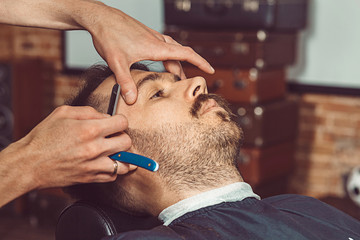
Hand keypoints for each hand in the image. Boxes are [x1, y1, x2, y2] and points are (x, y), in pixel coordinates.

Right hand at [20, 105, 134, 188]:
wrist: (29, 164)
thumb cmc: (43, 137)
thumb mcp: (63, 113)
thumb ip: (89, 111)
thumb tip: (106, 116)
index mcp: (89, 129)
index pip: (122, 123)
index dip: (120, 120)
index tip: (115, 122)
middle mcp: (95, 148)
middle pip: (127, 142)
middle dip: (122, 136)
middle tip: (113, 136)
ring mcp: (93, 166)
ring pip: (125, 163)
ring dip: (122, 156)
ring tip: (114, 151)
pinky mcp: (90, 178)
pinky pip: (113, 176)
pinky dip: (113, 169)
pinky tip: (106, 163)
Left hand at [89, 5, 213, 103]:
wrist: (100, 16)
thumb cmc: (109, 35)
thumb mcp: (117, 62)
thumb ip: (125, 82)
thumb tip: (131, 100)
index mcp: (156, 46)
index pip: (186, 54)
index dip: (200, 63)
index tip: (210, 70)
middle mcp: (157, 40)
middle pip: (179, 55)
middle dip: (185, 69)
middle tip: (184, 84)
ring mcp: (151, 36)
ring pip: (170, 50)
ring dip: (175, 62)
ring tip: (173, 75)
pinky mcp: (144, 34)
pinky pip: (162, 45)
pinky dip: (166, 55)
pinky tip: (157, 61)